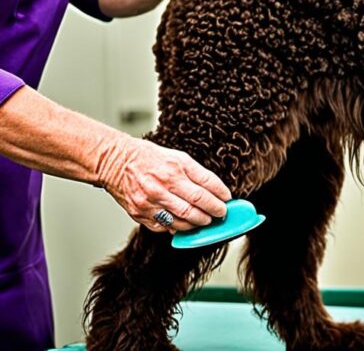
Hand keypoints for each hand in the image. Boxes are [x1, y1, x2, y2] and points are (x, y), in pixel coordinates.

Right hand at [95, 135, 231, 232]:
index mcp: (174, 170)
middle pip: (195, 208)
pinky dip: (177, 227)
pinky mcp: (139, 213)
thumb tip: (216, 191)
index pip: (205, 189)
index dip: (220, 197)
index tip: (227, 200)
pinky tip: (184, 223)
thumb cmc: (148, 158)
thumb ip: (197, 174)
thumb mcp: (178, 157)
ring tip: (205, 220)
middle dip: (212, 213)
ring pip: (181, 221)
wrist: (115, 161)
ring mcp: (149, 202)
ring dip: (197, 223)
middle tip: (220, 214)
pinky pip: (164, 227)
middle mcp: (161, 187)